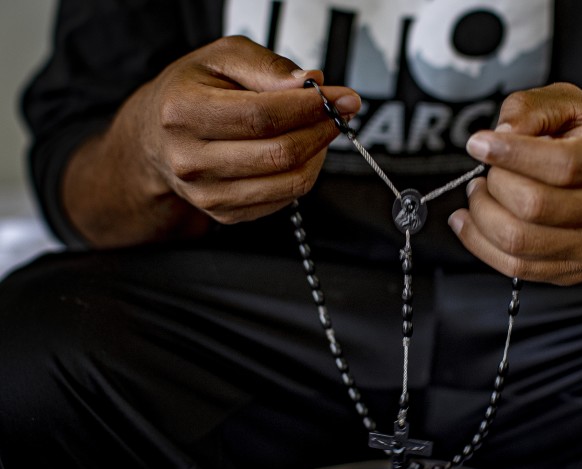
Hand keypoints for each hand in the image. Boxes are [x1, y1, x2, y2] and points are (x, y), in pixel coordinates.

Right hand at [129, 35, 359, 223]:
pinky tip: (300, 151)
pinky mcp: (225, 214)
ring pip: (288, 182)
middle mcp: (191, 160)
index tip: (342, 97)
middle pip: (280, 154)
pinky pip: (283, 199)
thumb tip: (307, 84)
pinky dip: (303, 173)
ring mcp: (207, 193)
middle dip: (322, 131)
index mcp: (183, 113)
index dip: (310, 108)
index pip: (264, 116)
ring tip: (320, 129)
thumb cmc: (190, 91)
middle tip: (340, 112)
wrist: (154, 137)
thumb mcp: (221, 57)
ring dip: (318, 154)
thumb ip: (266, 66)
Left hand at [449, 83, 581, 284]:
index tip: (479, 144)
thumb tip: (501, 133)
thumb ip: (534, 108)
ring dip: (483, 215)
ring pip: (519, 242)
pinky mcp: (575, 271)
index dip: (512, 154)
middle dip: (495, 184)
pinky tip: (470, 222)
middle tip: (485, 170)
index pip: (564, 164)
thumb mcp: (573, 105)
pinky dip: (480, 243)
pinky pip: (515, 267)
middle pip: (535, 206)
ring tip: (479, 193)